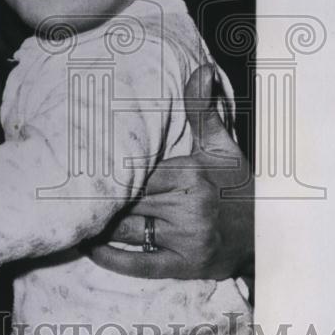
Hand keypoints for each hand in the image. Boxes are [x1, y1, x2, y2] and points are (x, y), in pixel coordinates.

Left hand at [89, 64, 253, 279]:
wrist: (268, 233)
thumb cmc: (238, 184)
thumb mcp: (221, 145)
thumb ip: (201, 108)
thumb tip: (201, 69)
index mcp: (189, 174)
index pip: (135, 171)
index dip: (109, 172)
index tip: (81, 166)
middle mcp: (186, 207)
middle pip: (127, 201)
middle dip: (101, 198)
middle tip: (66, 193)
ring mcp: (184, 239)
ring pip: (127, 230)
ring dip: (99, 226)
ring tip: (73, 217)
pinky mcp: (183, 266)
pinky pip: (138, 264)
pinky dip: (110, 258)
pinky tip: (90, 248)